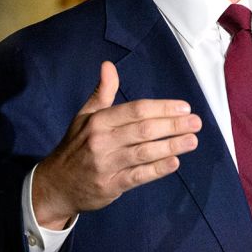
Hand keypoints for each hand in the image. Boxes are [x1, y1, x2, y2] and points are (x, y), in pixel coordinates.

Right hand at [32, 61, 201, 228]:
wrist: (56, 185)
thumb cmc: (76, 147)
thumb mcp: (84, 117)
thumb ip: (102, 92)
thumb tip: (108, 65)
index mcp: (98, 121)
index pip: (135, 110)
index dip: (162, 108)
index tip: (184, 107)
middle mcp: (101, 141)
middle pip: (143, 130)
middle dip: (173, 125)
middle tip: (196, 122)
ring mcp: (106, 164)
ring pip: (144, 152)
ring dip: (171, 146)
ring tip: (192, 140)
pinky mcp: (110, 186)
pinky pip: (138, 176)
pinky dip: (157, 169)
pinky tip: (174, 162)